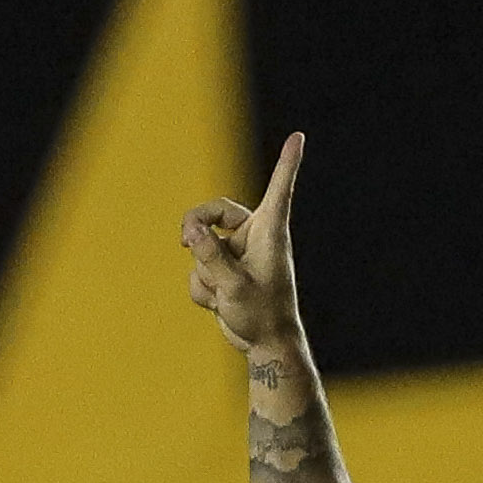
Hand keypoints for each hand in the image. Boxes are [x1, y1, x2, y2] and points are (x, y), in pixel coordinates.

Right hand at [179, 132, 304, 350]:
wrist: (264, 345)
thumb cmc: (261, 314)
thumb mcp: (233, 285)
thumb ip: (209, 255)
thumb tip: (190, 230)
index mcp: (269, 231)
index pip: (279, 189)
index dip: (288, 162)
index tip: (299, 137)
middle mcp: (254, 236)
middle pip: (214, 213)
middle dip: (195, 227)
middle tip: (183, 239)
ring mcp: (237, 253)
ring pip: (201, 249)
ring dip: (203, 273)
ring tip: (222, 295)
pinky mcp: (224, 270)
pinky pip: (199, 271)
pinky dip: (202, 289)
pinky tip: (218, 304)